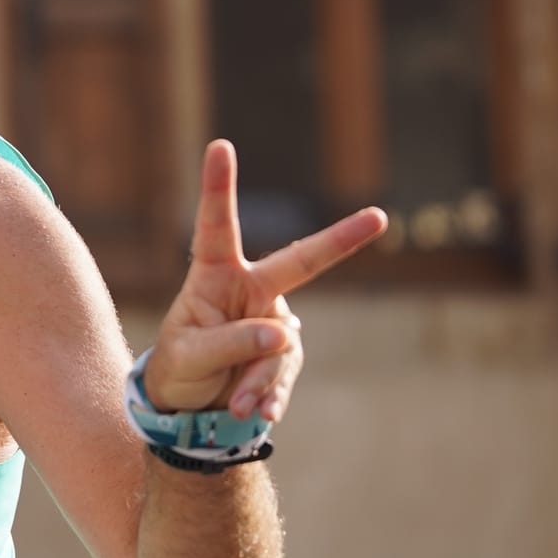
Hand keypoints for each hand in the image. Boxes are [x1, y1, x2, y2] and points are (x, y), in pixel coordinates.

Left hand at [142, 140, 386, 421]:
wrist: (189, 407)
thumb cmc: (179, 368)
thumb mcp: (188, 356)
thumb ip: (230, 342)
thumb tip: (282, 333)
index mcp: (214, 276)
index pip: (217, 227)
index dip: (219, 187)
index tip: (220, 145)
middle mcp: (251, 291)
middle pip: (300, 262)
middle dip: (340, 241)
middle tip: (378, 217)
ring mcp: (273, 322)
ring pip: (282, 346)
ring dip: (260, 378)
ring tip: (238, 405)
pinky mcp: (284, 356)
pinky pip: (285, 374)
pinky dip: (271, 395)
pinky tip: (260, 413)